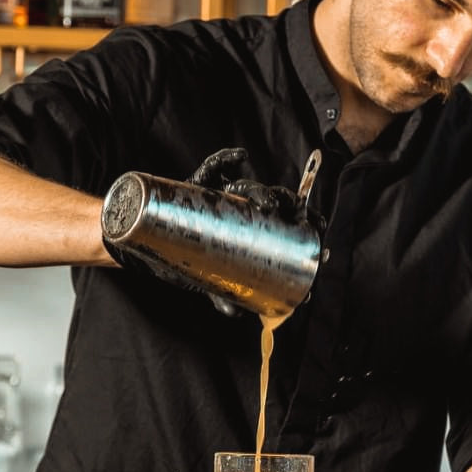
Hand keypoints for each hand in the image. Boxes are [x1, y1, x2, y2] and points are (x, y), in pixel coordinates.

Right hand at [188, 148, 323, 315]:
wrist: (152, 247)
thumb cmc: (188, 260)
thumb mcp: (208, 280)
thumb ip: (222, 295)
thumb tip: (236, 314)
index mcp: (253, 224)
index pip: (285, 217)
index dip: (305, 220)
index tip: (319, 229)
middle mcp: (241, 205)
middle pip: (271, 199)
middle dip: (290, 205)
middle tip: (298, 218)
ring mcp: (221, 193)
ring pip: (248, 186)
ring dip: (262, 191)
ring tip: (269, 205)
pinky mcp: (199, 183)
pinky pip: (214, 166)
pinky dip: (226, 159)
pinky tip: (240, 157)